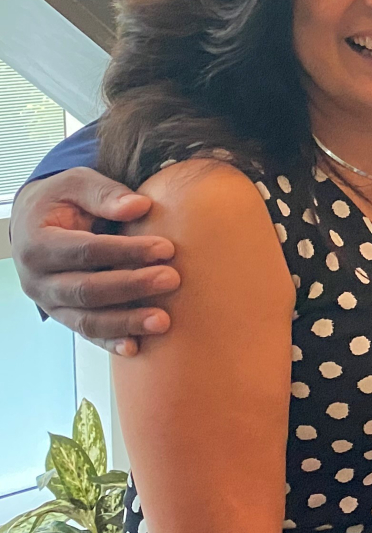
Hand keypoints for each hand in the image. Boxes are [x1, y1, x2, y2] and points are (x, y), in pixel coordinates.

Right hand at [11, 167, 178, 352]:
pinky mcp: (64, 316)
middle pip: (87, 289)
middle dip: (132, 287)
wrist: (36, 223)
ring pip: (86, 319)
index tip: (166, 248)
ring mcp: (50, 303)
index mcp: (38, 244)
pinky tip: (136, 348)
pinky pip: (87, 334)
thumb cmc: (63, 200)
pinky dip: (110, 342)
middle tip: (173, 279)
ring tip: (164, 321)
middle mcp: (37, 280)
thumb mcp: (78, 184)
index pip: (86, 250)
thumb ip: (106, 193)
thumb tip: (139, 206)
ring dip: (126, 322)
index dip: (126, 251)